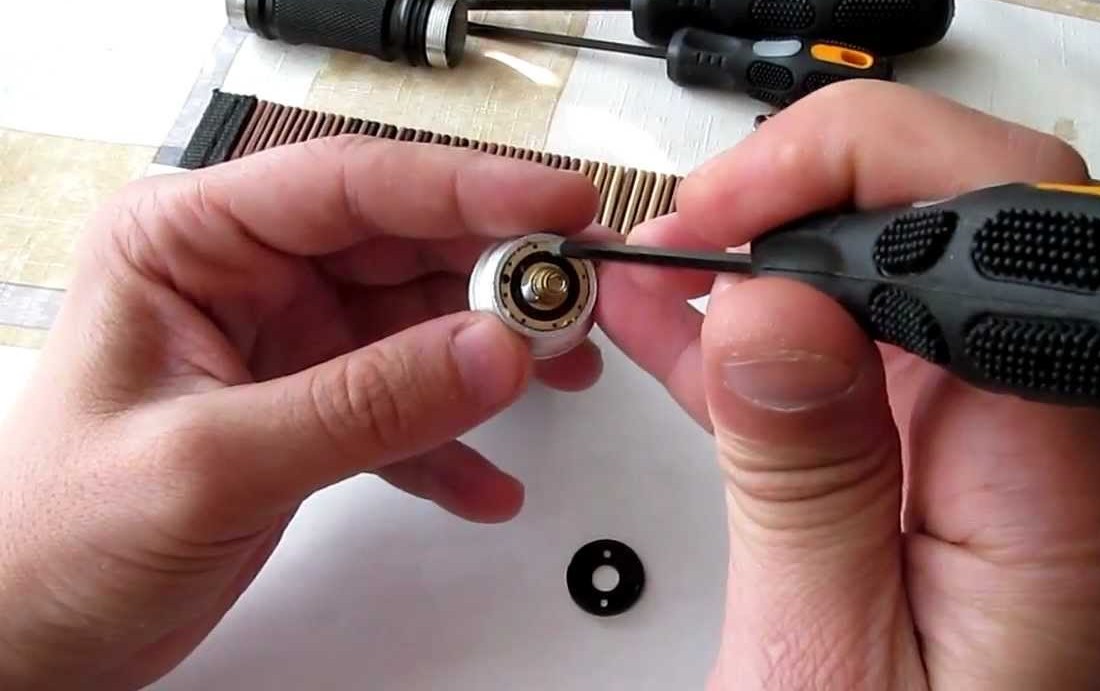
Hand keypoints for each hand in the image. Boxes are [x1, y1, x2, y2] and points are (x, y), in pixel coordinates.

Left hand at [0, 137, 601, 688]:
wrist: (32, 638)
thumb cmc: (53, 537)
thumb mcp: (214, 461)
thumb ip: (364, 404)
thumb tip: (492, 352)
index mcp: (188, 240)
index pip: (350, 185)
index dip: (466, 188)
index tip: (556, 208)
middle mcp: (244, 277)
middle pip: (401, 245)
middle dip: (496, 276)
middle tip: (577, 300)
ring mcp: (284, 342)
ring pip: (419, 321)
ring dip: (492, 355)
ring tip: (560, 376)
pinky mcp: (312, 404)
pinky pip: (407, 404)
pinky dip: (454, 441)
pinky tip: (486, 478)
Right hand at [597, 82, 1099, 689]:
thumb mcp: (828, 658)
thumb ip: (810, 477)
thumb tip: (776, 299)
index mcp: (1052, 473)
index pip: (995, 223)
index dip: (853, 172)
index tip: (725, 215)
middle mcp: (1035, 438)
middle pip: (948, 226)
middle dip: (802, 196)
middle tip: (682, 237)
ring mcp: (978, 448)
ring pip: (878, 283)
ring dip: (761, 254)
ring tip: (653, 263)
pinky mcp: (921, 471)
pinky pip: (836, 365)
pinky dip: (750, 333)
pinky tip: (673, 322)